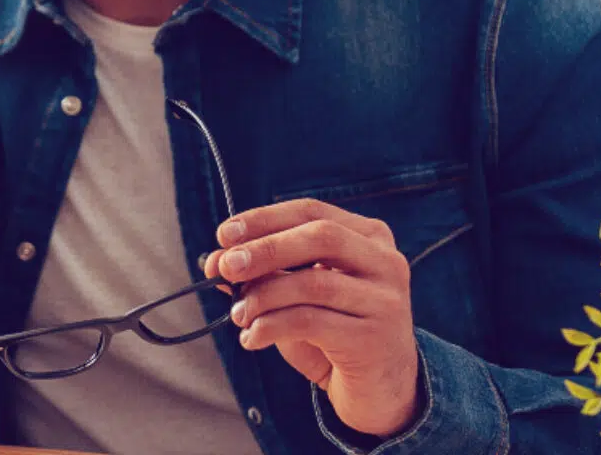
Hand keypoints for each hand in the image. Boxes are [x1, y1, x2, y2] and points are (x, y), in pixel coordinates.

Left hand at [205, 199, 420, 438]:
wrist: (381, 388)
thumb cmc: (335, 333)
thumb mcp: (298, 296)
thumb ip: (265, 274)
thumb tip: (216, 261)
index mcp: (369, 237)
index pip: (311, 212)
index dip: (264, 219)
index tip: (224, 234)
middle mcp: (385, 262)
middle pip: (320, 237)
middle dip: (265, 249)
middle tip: (225, 267)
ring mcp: (384, 299)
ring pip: (313, 283)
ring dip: (263, 296)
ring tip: (238, 314)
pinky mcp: (373, 338)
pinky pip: (311, 322)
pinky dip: (272, 326)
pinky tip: (252, 338)